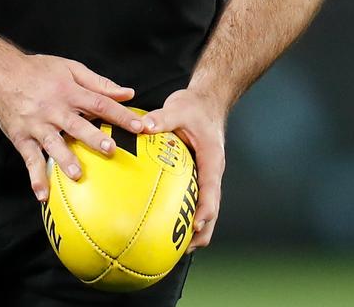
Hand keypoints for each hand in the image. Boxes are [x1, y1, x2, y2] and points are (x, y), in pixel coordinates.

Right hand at [0, 52, 144, 201]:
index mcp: (69, 90)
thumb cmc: (39, 70)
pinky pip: (29, 159)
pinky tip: (42, 195)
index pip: (99, 103)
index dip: (119, 114)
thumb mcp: (70, 67)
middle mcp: (54, 108)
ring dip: (65, 159)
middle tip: (110, 149)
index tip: (139, 126)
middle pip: (77, 124)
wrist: (0, 72)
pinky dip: (35, 177)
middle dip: (94, 137)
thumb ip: (99, 82)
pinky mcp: (21, 137)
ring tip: (77, 174)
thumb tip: (128, 93)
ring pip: (53, 143)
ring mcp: (37, 124)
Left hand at [142, 87, 225, 250]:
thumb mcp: (179, 108)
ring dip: (193, 228)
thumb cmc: (195, 106)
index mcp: (212, 160)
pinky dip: (182, 212)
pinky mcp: (197, 175)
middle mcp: (212, 172)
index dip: (205, 211)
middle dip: (201, 232)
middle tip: (180, 251)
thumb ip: (161, 118)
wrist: (207, 101)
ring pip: (204, 209)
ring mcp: (205, 176)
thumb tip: (141, 126)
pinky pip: (192, 197)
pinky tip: (161, 218)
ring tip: (171, 247)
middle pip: (212, 210)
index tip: (194, 227)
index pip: (212, 191)